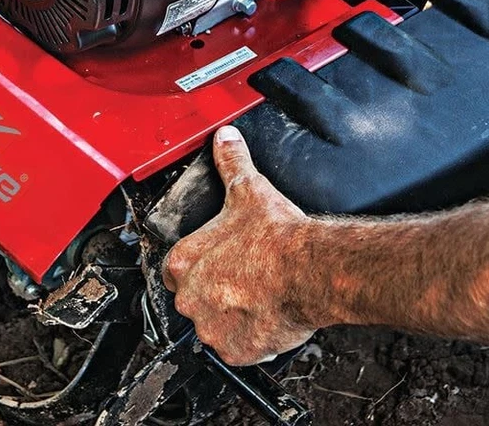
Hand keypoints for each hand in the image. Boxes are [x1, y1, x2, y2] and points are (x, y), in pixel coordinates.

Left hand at [162, 125, 318, 365]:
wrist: (310, 268)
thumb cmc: (277, 234)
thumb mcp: (248, 187)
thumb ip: (231, 160)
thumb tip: (225, 137)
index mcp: (184, 260)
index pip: (177, 267)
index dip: (200, 263)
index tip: (221, 260)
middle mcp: (189, 297)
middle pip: (194, 297)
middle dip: (215, 290)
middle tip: (245, 277)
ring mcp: (211, 327)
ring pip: (214, 324)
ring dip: (231, 314)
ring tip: (259, 295)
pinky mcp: (236, 351)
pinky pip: (237, 348)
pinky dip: (250, 337)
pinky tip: (268, 316)